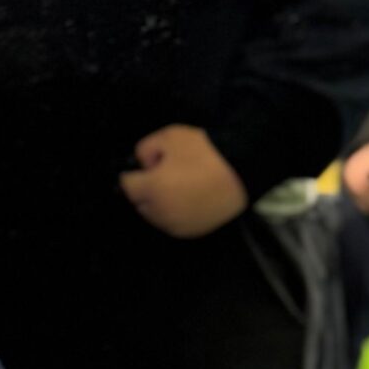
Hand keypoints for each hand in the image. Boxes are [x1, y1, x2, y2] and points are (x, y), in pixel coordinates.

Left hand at [119, 125, 247, 238]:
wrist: (242, 169)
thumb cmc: (205, 152)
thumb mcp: (171, 136)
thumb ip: (145, 149)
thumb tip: (144, 166)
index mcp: (151, 189)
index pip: (126, 184)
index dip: (136, 172)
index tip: (151, 164)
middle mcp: (159, 212)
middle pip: (139, 202)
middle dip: (146, 190)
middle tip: (168, 174)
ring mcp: (176, 225)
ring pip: (155, 216)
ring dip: (160, 204)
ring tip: (181, 187)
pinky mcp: (191, 232)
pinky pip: (173, 224)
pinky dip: (176, 214)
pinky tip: (191, 199)